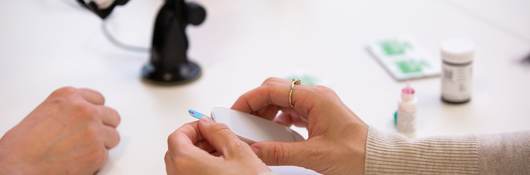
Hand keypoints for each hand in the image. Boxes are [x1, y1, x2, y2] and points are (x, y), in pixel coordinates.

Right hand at [0, 87, 120, 174]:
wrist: (18, 166)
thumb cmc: (21, 145)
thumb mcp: (44, 113)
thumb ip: (67, 111)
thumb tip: (79, 119)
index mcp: (68, 96)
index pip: (98, 99)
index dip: (95, 112)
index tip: (92, 120)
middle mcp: (85, 110)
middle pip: (112, 116)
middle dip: (104, 127)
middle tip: (92, 138)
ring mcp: (94, 130)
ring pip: (113, 137)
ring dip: (102, 145)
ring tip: (82, 152)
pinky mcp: (98, 152)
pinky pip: (105, 156)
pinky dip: (95, 162)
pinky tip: (77, 163)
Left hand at [165, 118, 269, 174]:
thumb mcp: (239, 152)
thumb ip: (220, 133)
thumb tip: (210, 125)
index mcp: (185, 162)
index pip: (177, 136)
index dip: (192, 127)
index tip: (207, 126)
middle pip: (177, 152)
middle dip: (196, 142)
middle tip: (215, 139)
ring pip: (183, 167)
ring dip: (199, 157)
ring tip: (223, 156)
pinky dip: (201, 171)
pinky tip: (222, 171)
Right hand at [231, 77, 368, 174]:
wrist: (380, 160)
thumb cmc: (358, 154)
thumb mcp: (315, 156)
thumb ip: (280, 152)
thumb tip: (254, 150)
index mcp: (315, 98)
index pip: (272, 89)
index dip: (249, 99)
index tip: (235, 112)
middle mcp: (315, 96)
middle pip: (275, 91)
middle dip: (256, 104)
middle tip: (243, 122)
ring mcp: (318, 105)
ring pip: (283, 101)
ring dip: (267, 112)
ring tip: (256, 130)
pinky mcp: (319, 116)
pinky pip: (292, 112)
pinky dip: (279, 120)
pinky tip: (274, 133)